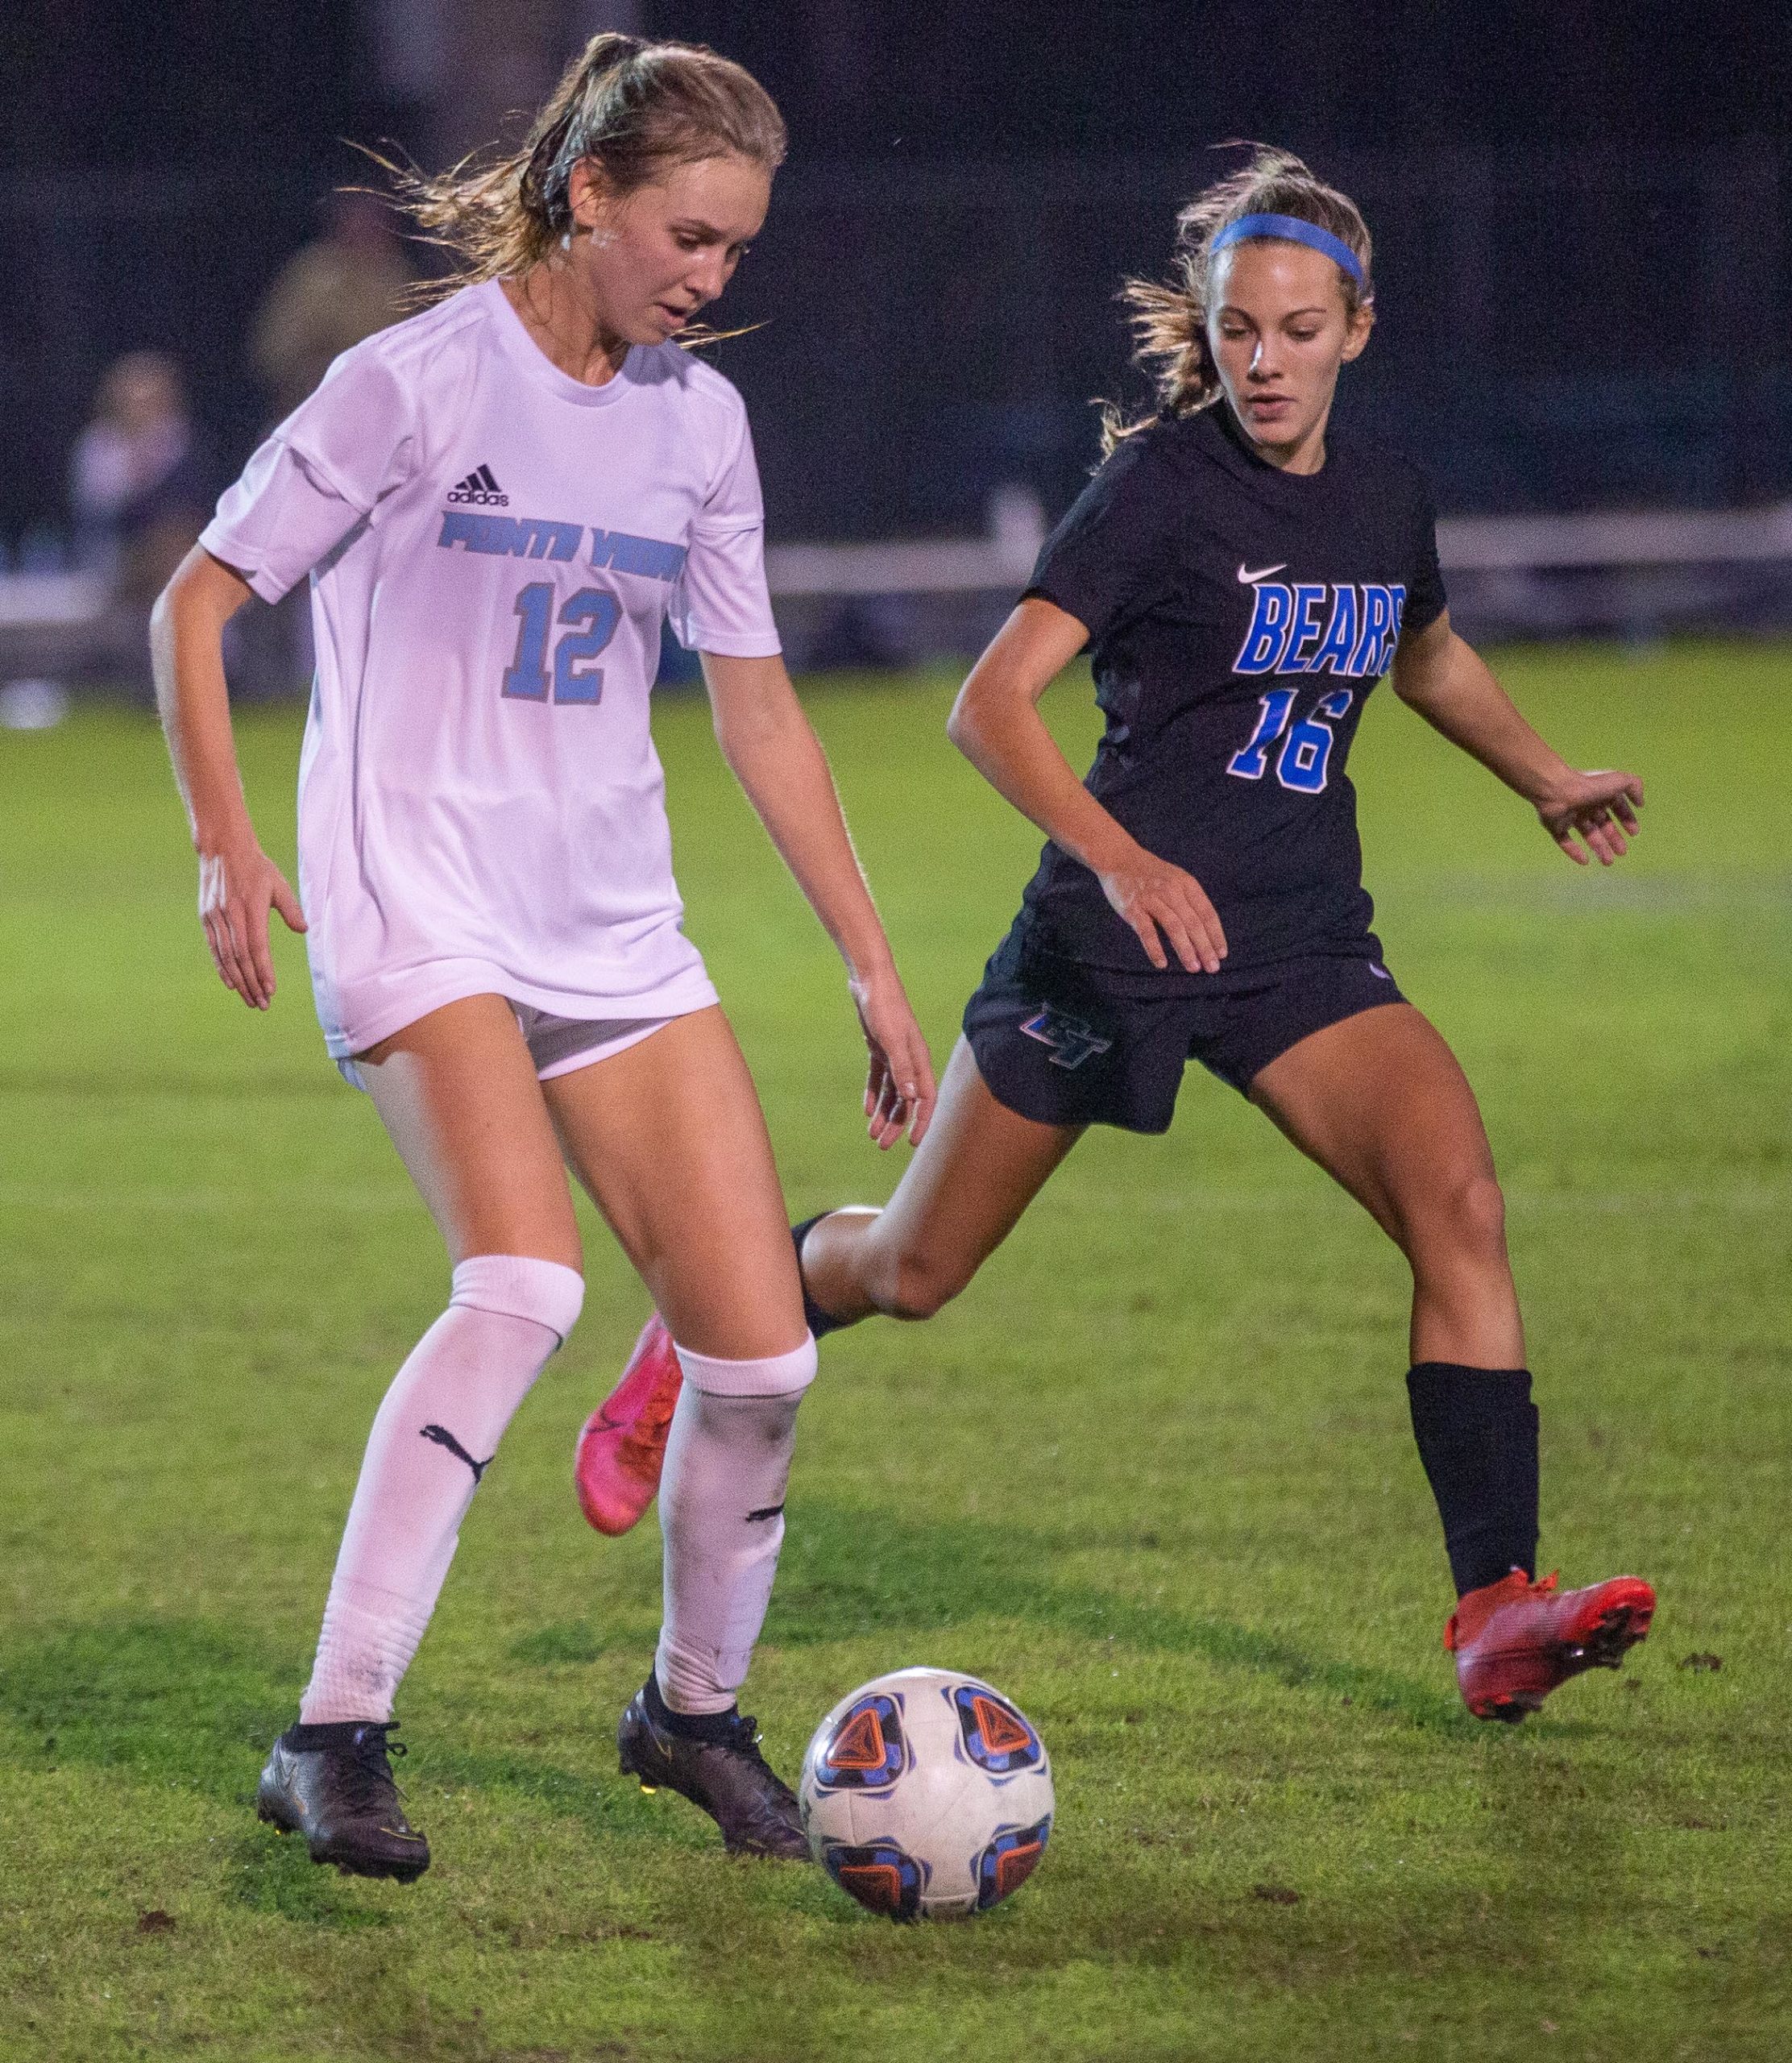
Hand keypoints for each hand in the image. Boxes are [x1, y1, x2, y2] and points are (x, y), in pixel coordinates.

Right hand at [197, 832, 306, 1009]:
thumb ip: (291, 908)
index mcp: (250, 908)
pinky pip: (214, 948)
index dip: (263, 970)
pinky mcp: (206, 917)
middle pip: (241, 958)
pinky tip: (231, 983)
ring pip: (226, 957)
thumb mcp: (278, 883)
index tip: (271, 990)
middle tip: (262, 1004)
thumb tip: (303, 929)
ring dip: (238, 981)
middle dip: (252, 983)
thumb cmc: (256, 867)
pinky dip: (222, 968)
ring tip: (250, 999)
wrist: (223, 848)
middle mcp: (231, 915)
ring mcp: (215, 917)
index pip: (257, 947)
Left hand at [848, 965, 936, 1148]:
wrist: (870, 980)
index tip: (913, 1143)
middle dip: (896, 1124)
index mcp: (919, 1059)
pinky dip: (874, 1095)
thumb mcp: (891, 1039)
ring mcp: (895, 1055)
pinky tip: (867, 1110)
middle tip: (882, 1145)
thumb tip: (911, 1099)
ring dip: (883, 1114)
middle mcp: (910, 1060)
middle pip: (906, 1100)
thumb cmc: (884, 1007)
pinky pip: (879, 1078)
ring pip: (892, 1093)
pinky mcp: (880, 1048)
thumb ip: (901, 1069)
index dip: (920, 1121)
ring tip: (872, 1134)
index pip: (925, 1099)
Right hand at [1095, 840, 1226, 972]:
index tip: (1221, 954)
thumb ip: (1189, 902)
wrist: (1118, 858)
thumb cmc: (1150, 874)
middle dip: (1205, 947)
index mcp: (1187, 884)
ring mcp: (1152, 898)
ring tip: (1193, 968)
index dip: (1216, 935)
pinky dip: (1155, 949)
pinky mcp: (1133, 908)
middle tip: (1212, 968)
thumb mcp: (1176, 879)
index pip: (1207, 913)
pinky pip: (1146, 931)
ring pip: (1174, 927)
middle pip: (1193, 923)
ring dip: (1185, 950)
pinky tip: (1162, 964)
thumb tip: (1203, 934)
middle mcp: (1172, 890)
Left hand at [1535, 769, 1643, 866]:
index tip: (1634, 833)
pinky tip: (1585, 861)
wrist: (1557, 791)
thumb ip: (1635, 787)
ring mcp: (1570, 816)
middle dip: (1614, 838)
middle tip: (1622, 852)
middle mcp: (1586, 805)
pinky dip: (1574, 851)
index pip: (1617, 808)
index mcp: (1601, 793)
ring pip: (1588, 835)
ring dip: (1599, 848)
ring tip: (1608, 862)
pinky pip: (1565, 841)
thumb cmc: (1589, 785)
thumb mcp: (1619, 781)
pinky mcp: (1556, 826)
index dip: (1627, 820)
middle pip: (1603, 824)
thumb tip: (1640, 803)